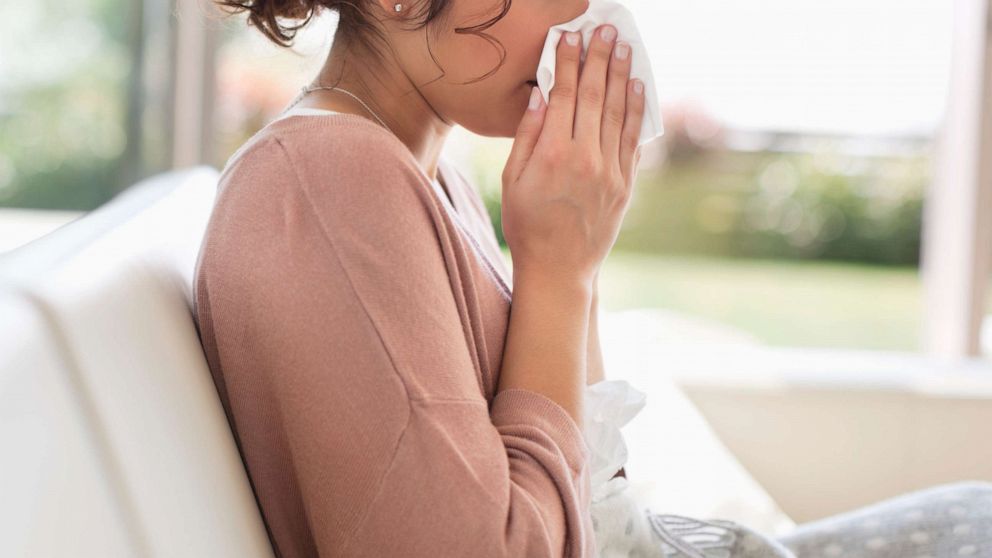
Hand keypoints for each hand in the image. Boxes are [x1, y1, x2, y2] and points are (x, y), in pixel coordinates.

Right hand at [502, 24, 644, 285]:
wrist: (559, 269)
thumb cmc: (527, 226)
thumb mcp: (512, 182)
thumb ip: (527, 136)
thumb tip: (540, 96)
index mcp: (552, 154)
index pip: (564, 95)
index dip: (568, 62)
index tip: (571, 37)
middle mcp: (585, 158)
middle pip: (595, 96)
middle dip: (600, 58)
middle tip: (605, 30)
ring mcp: (610, 172)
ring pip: (619, 113)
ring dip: (622, 77)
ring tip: (624, 49)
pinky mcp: (626, 185)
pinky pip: (633, 139)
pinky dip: (636, 111)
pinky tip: (636, 88)